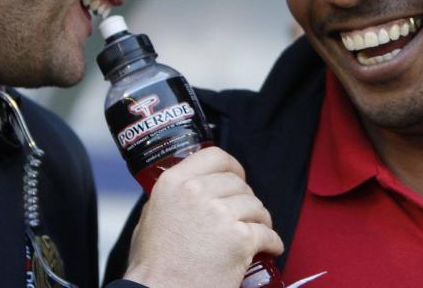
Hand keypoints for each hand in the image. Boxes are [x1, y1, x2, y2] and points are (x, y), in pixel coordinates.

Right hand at [122, 147, 283, 287]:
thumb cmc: (152, 267)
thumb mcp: (150, 219)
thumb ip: (172, 198)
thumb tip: (188, 188)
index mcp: (174, 183)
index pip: (215, 156)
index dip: (231, 167)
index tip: (236, 178)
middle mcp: (197, 192)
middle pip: (238, 183)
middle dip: (245, 200)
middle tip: (244, 216)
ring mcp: (220, 214)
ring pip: (256, 206)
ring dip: (260, 220)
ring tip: (255, 232)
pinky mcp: (239, 239)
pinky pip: (267, 233)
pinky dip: (272, 242)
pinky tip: (270, 247)